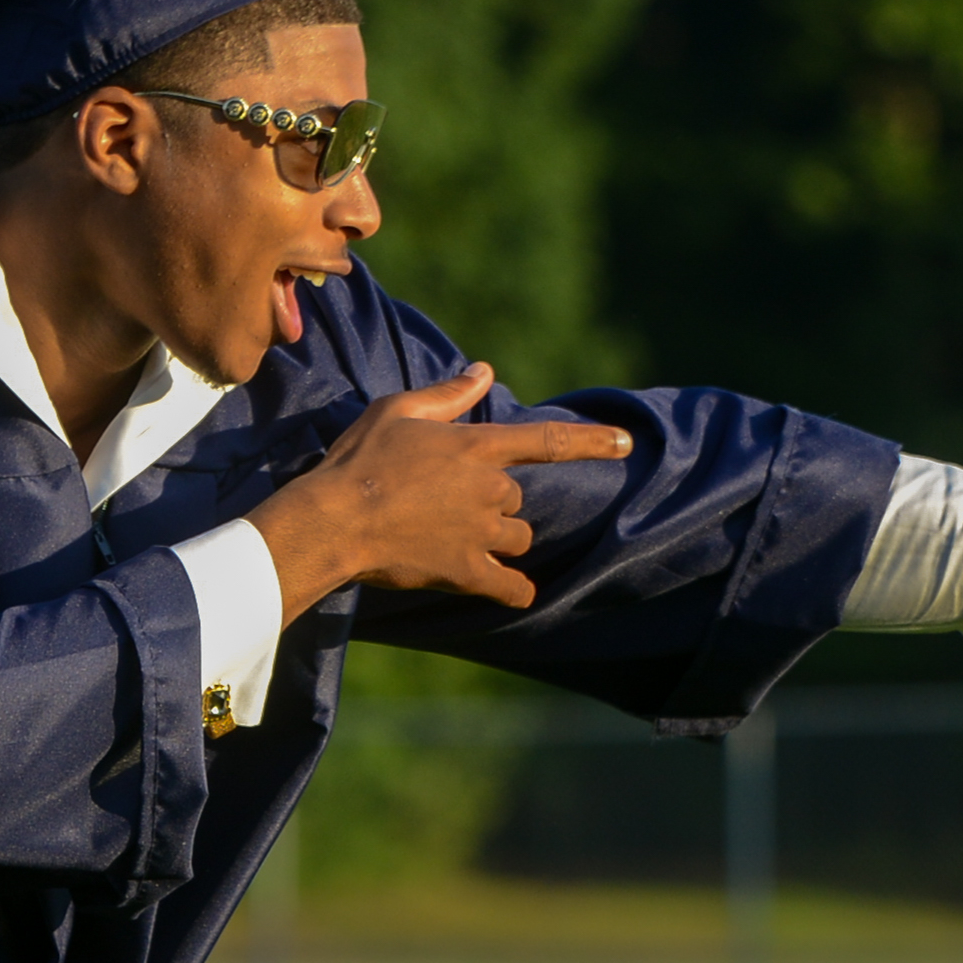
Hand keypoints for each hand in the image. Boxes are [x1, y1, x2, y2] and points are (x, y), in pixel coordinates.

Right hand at [246, 364, 634, 617]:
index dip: (591, 441)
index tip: (627, 442)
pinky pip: (511, 585)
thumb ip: (449, 394)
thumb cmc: (359, 461)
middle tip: (445, 505)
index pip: (546, 440)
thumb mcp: (399, 411)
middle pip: (517, 499)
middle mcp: (489, 488)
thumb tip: (485, 370)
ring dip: (498, 539)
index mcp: (477, 446)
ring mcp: (482, 531)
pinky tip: (513, 591)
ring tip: (450, 538)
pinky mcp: (468, 570)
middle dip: (494, 503)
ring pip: (517, 537)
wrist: (335, 519)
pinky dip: (515, 589)